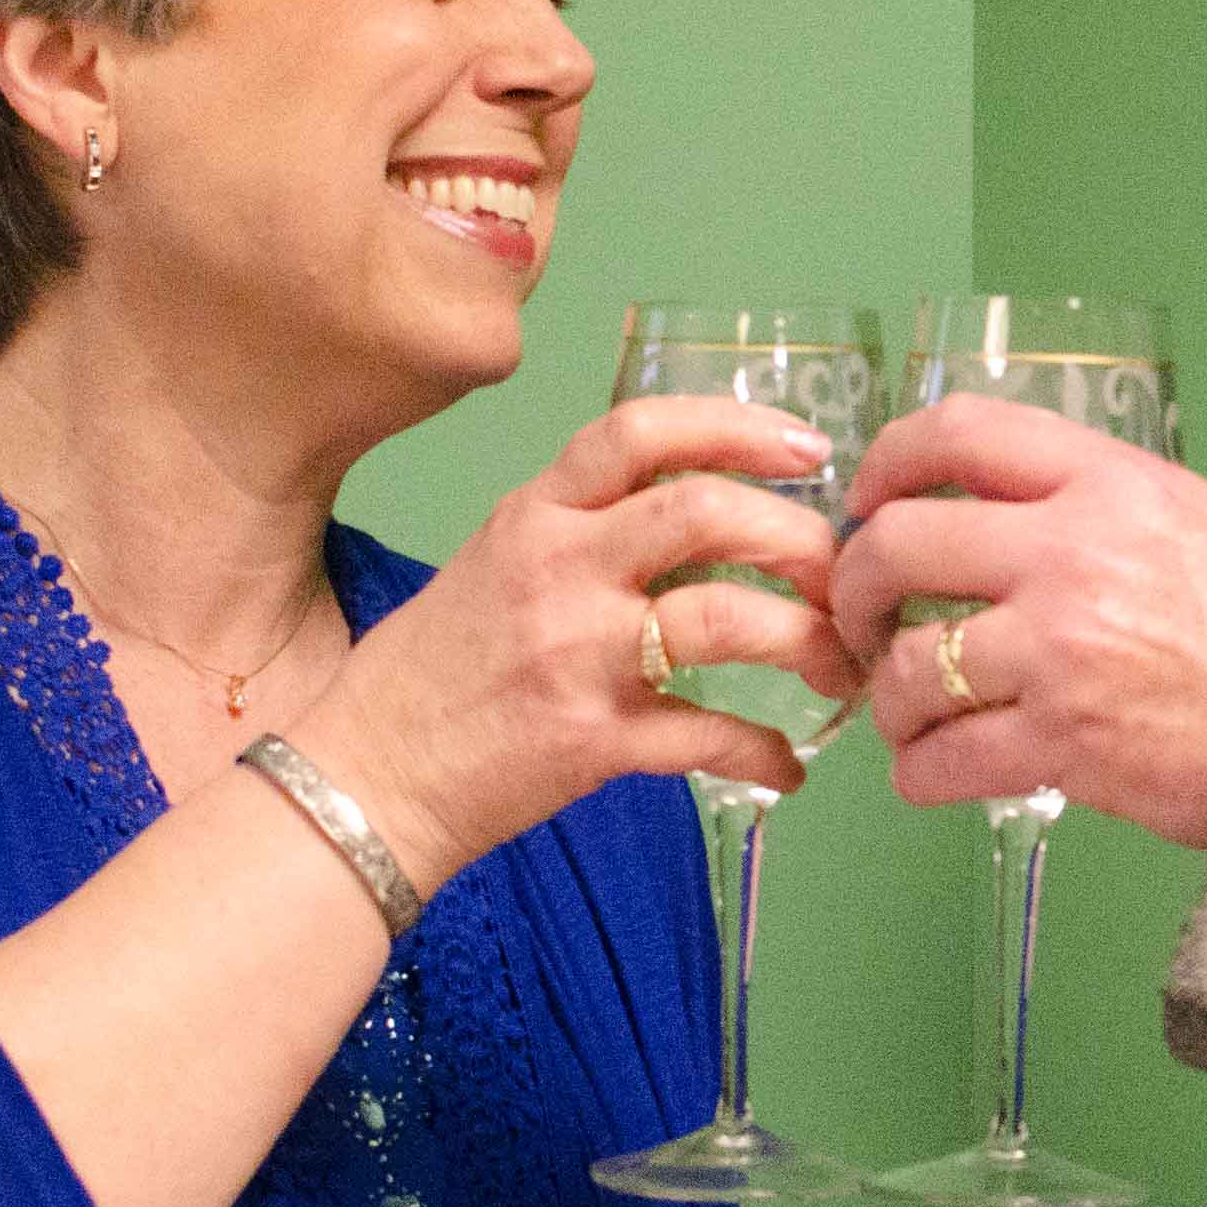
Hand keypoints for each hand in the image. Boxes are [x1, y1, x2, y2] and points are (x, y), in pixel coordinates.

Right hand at [285, 396, 866, 890]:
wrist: (361, 781)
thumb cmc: (434, 673)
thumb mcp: (495, 562)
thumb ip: (586, 527)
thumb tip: (704, 507)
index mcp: (536, 514)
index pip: (641, 430)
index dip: (739, 425)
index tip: (811, 447)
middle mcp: (558, 568)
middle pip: (707, 513)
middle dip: (800, 538)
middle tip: (846, 573)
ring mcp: (577, 654)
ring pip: (725, 618)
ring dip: (806, 639)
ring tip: (841, 664)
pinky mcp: (592, 740)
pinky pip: (708, 735)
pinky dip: (765, 752)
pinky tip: (789, 766)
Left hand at [833, 395, 1206, 846]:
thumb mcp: (1203, 520)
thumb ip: (1105, 512)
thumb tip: (1021, 526)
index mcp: (1111, 480)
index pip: (957, 432)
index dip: (886, 464)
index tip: (870, 502)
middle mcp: (1071, 550)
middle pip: (897, 544)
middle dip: (855, 589)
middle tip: (863, 621)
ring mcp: (1060, 648)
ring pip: (904, 665)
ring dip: (889, 699)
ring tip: (911, 717)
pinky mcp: (1063, 743)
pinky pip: (939, 759)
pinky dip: (920, 775)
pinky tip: (938, 774)